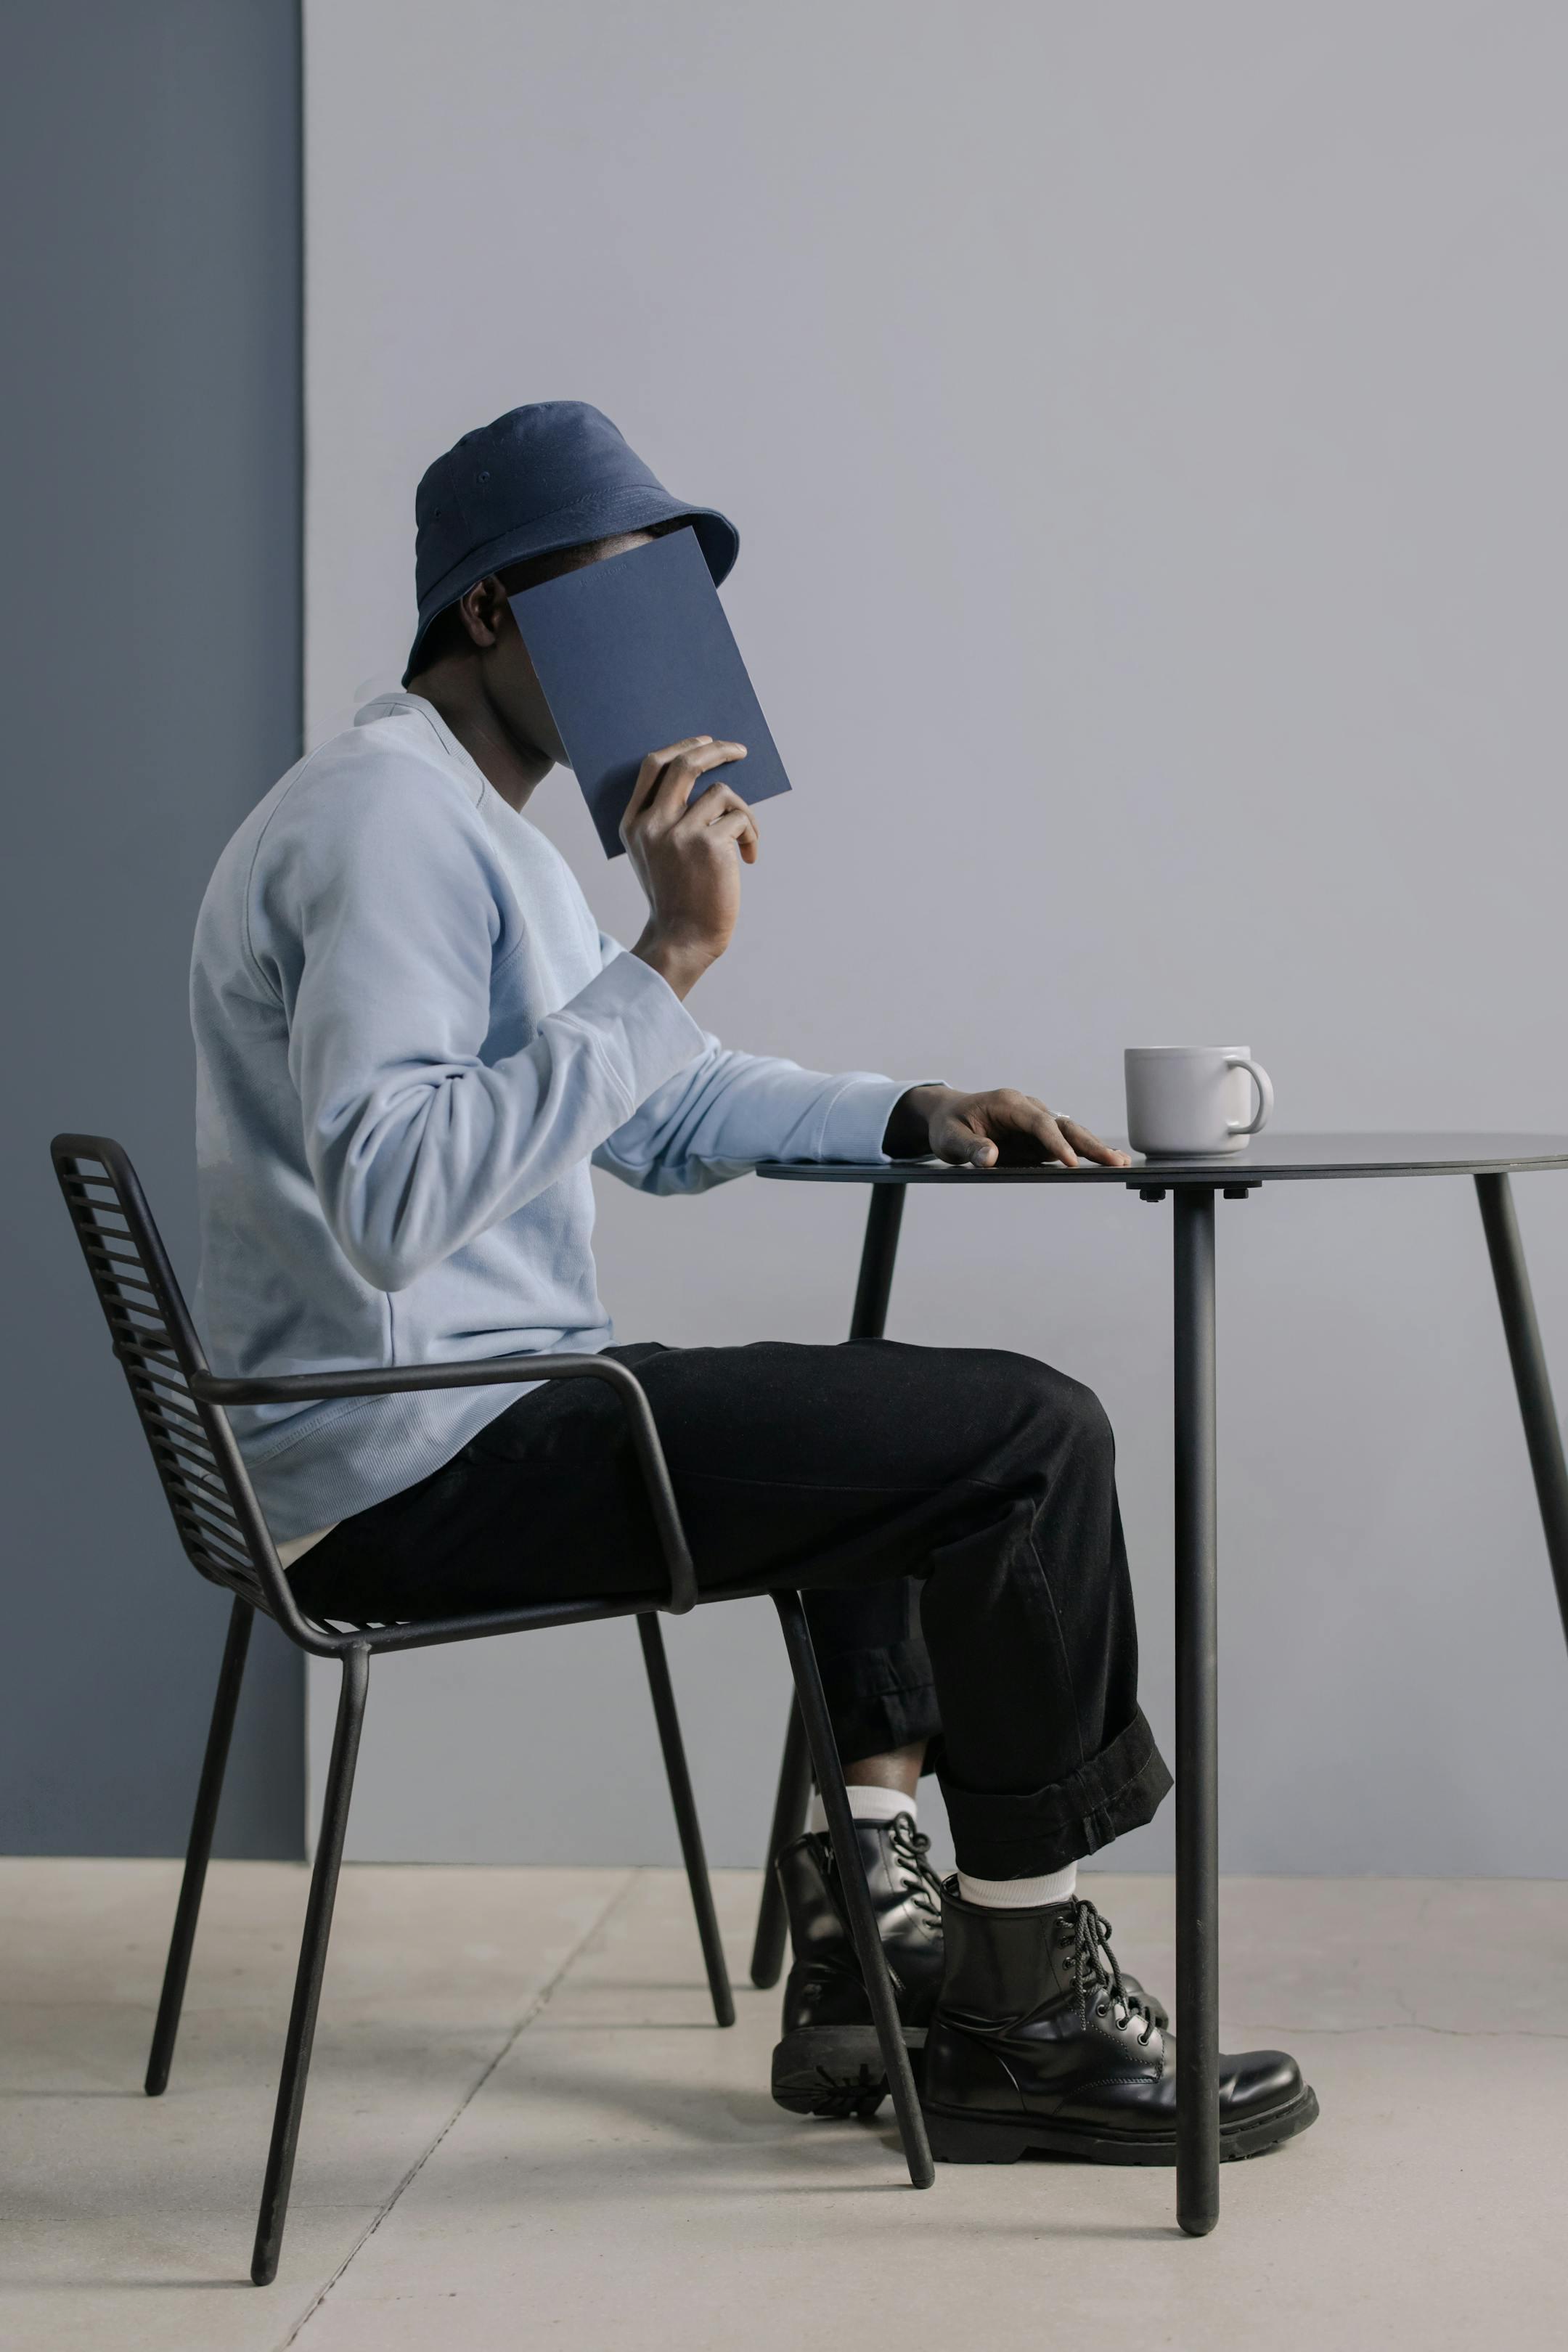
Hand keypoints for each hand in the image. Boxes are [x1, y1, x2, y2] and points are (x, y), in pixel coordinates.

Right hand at [624, 737, 756, 998]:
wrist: (682, 940)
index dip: (682, 746)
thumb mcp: (654, 854)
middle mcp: (652, 824)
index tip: (706, 741)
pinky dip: (752, 835)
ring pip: (722, 793)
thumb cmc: (676, 897)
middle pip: (686, 764)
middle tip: (739, 749)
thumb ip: (665, 818)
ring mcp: (680, 833)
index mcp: (633, 823)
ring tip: (745, 842)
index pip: (653, 766)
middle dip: (717, 749)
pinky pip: (740, 818)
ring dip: (742, 813)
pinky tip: (749, 859)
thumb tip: (707, 778)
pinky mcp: (709, 845)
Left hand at [883, 1084, 1130, 1169]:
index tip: (1070, 1162)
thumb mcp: (950, 1138)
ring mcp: (1035, 1121)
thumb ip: (969, 1148)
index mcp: (1007, 1103)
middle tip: (1113, 1160)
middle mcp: (1027, 1108)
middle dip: (1088, 1143)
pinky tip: (1105, 1161)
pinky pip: (1064, 1142)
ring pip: (1069, 1132)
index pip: (1038, 1122)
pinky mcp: (1038, 1136)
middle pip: (1062, 1124)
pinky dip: (1084, 1152)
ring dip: (1093, 1147)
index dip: (1055, 1142)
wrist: (949, 1115)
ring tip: (1119, 1163)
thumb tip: (989, 1157)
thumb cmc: (949, 1125)